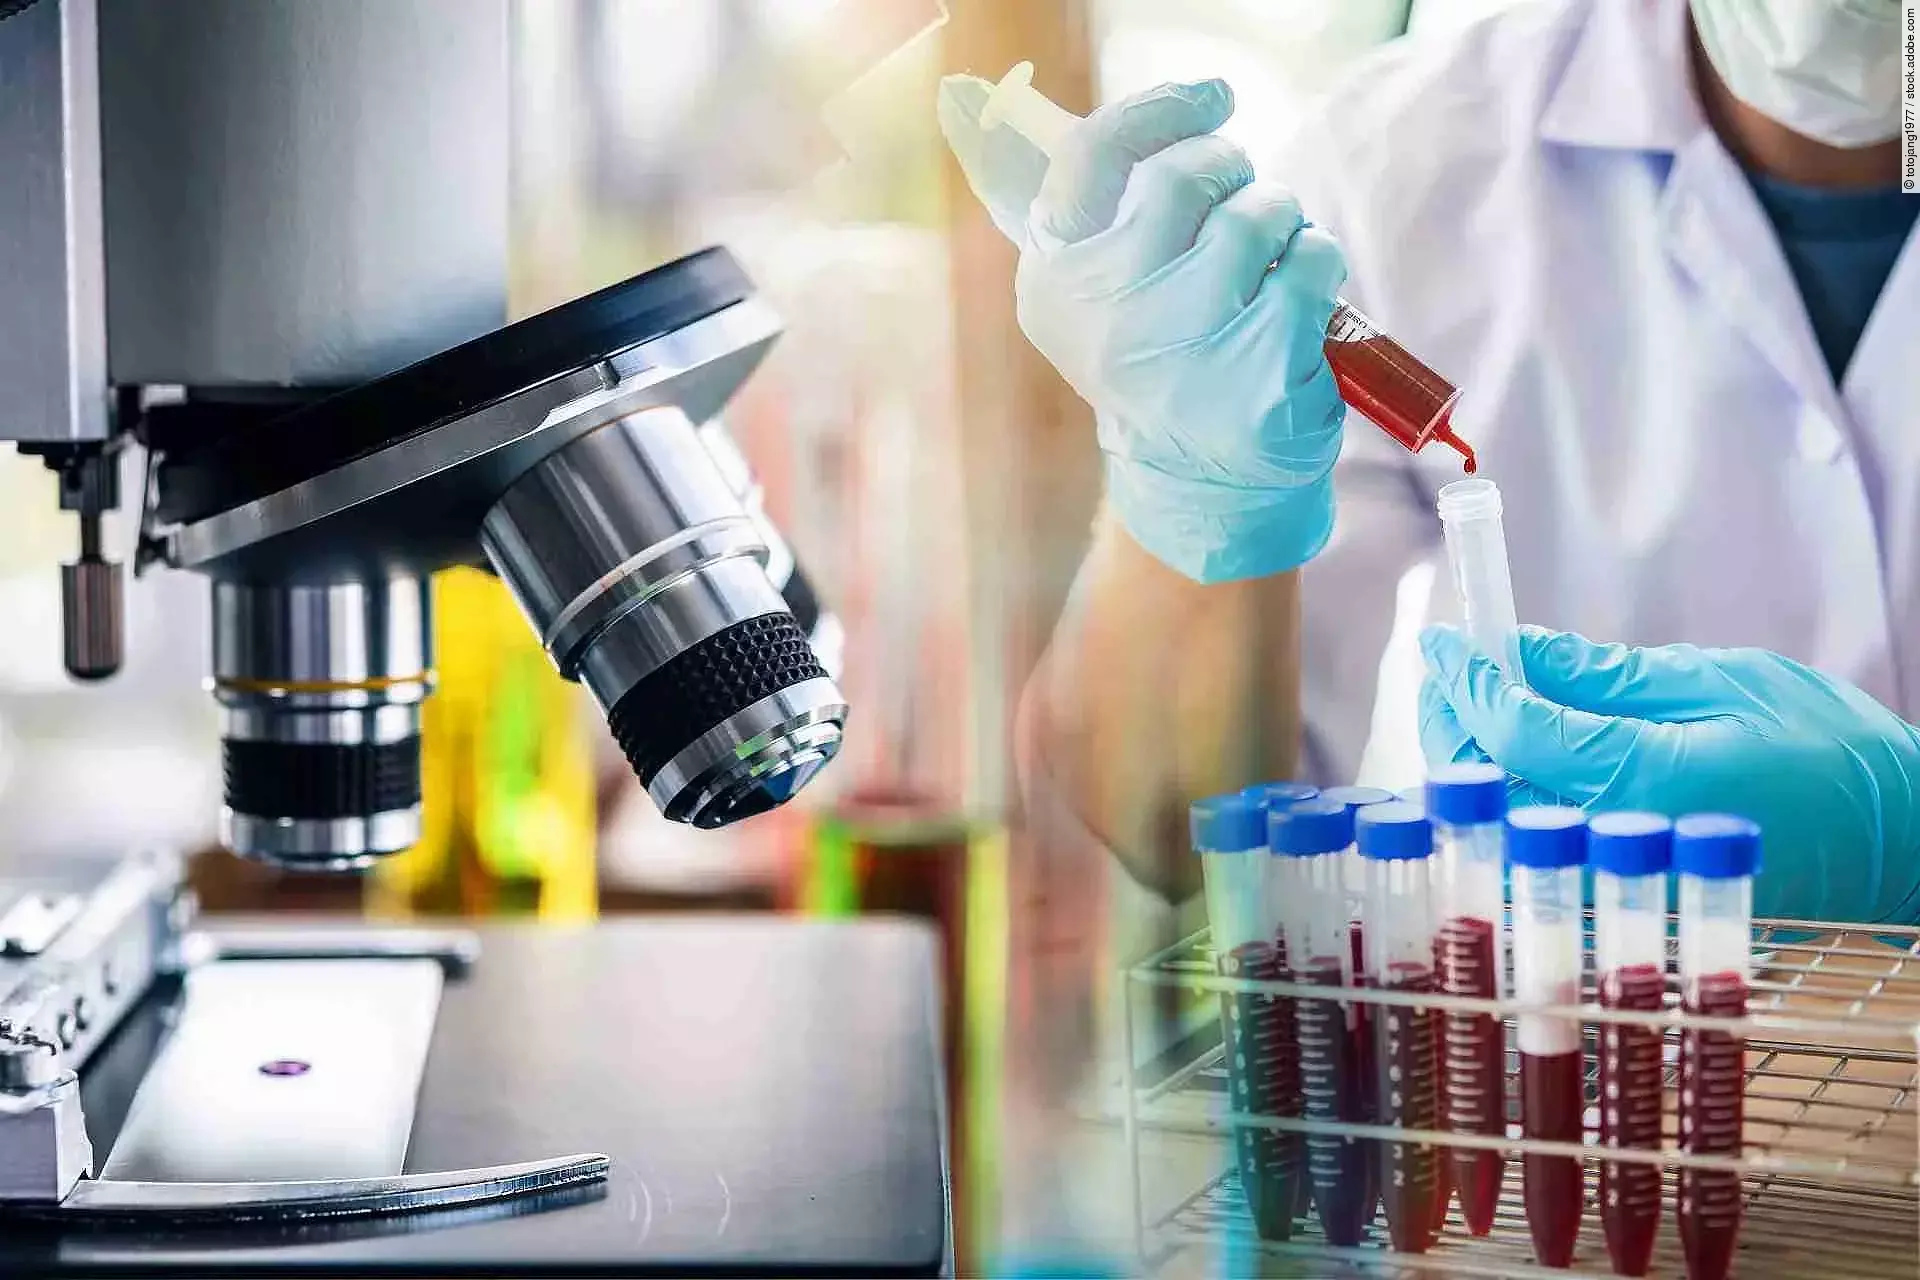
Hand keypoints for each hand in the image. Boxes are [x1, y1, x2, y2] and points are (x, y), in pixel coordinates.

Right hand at [937, 74, 1347, 582]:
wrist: (1203, 486)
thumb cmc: (1159, 362)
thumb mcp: (1096, 299)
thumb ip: (1095, 215)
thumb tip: (1099, 109)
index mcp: (1058, 283)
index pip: (1093, 158)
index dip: (1158, 110)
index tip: (1210, 98)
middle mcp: (1110, 314)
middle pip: (1185, 177)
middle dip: (1229, 168)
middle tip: (1239, 194)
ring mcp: (1186, 344)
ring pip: (1257, 214)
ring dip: (1279, 218)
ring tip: (1268, 261)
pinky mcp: (1262, 368)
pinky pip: (1310, 261)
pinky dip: (1316, 263)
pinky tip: (1298, 299)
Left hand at [1419, 624, 1919, 922]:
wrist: (1899, 844)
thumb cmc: (1831, 752)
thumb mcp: (1720, 682)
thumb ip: (1608, 674)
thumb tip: (1519, 650)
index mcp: (1649, 778)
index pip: (1515, 729)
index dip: (1469, 680)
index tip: (1446, 641)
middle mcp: (1621, 839)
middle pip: (1486, 784)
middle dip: (1453, 722)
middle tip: (1449, 672)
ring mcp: (1620, 880)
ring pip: (1498, 826)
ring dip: (1468, 766)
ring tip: (1470, 707)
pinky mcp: (1627, 902)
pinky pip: (1534, 859)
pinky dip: (1504, 810)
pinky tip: (1507, 766)